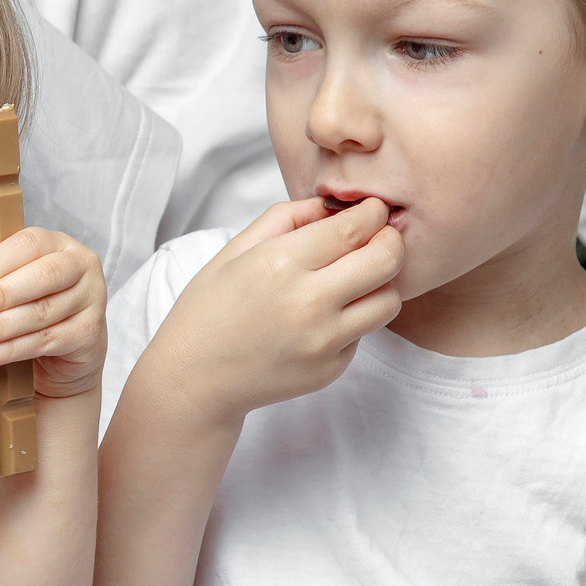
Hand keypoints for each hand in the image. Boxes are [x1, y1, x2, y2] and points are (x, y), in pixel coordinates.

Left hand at [0, 228, 106, 399]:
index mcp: (59, 244)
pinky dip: (12, 350)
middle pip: (41, 277)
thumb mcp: (15, 283)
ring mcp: (92, 300)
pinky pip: (46, 341)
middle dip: (0, 295)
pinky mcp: (90, 334)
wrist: (66, 350)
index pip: (28, 245)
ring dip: (1, 327)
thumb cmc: (31, 306)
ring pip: (42, 312)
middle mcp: (82, 266)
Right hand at [144, 197, 402, 422]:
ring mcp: (323, 342)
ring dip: (382, 281)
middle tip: (379, 236)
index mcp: (279, 264)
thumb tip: (332, 206)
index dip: (373, 212)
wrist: (194, 379)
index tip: (373, 208)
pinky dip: (354, 317)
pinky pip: (364, 332)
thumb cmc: (208, 310)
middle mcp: (308, 304)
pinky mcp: (331, 369)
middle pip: (386, 260)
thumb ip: (286, 218)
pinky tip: (324, 316)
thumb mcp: (235, 250)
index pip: (354, 228)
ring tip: (357, 277)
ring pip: (389, 300)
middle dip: (391, 240)